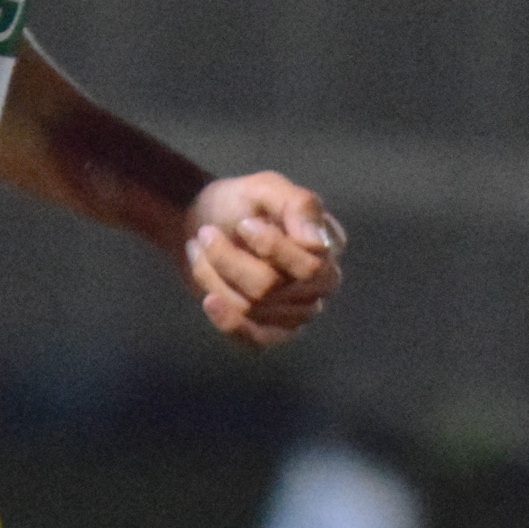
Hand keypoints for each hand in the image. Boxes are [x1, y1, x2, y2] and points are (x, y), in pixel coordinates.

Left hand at [184, 171, 342, 347]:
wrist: (205, 224)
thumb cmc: (241, 204)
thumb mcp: (267, 188)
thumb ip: (299, 205)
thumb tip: (317, 243)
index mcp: (328, 246)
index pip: (310, 265)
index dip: (272, 248)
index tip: (243, 224)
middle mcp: (320, 285)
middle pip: (272, 288)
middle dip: (230, 260)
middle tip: (206, 234)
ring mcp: (297, 313)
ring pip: (251, 307)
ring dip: (213, 275)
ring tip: (200, 248)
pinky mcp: (271, 333)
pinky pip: (253, 339)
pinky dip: (227, 321)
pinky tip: (209, 301)